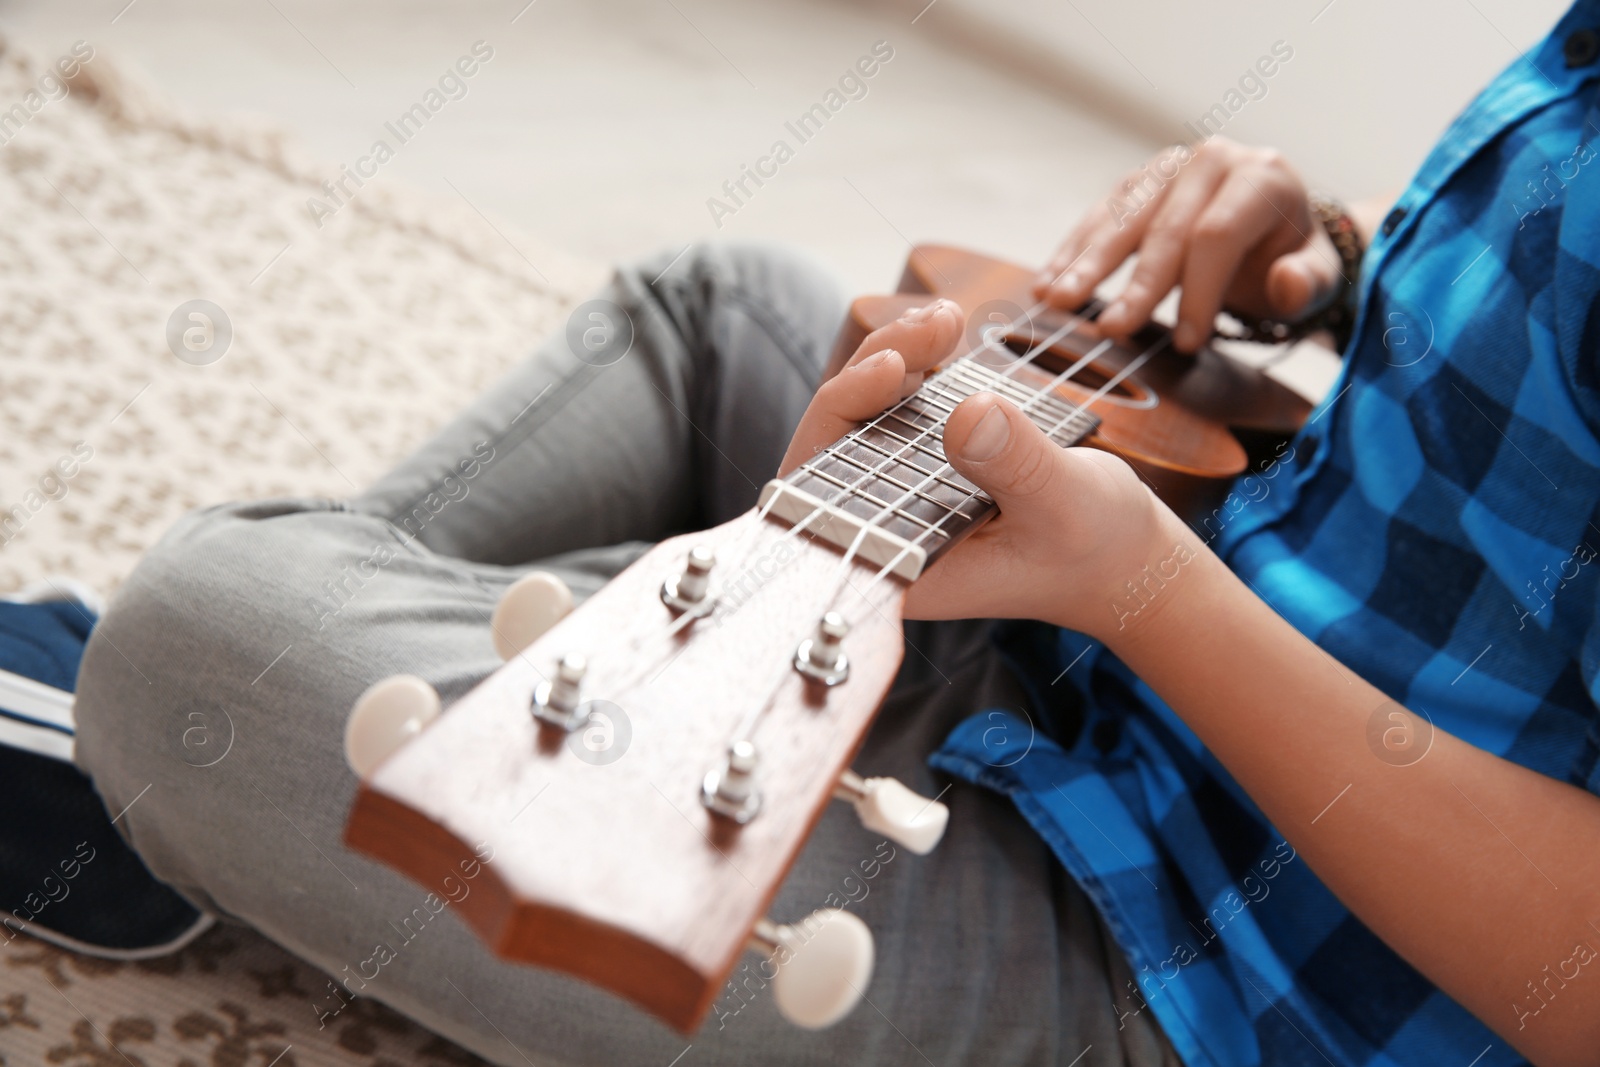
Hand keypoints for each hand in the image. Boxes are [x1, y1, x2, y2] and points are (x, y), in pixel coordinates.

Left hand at [781, 299, 1178, 639]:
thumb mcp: (1066, 502)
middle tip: (931, 328)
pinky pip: (896, 410)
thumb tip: (966, 413)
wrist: (1122, 551)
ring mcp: (903, 497)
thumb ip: (1016, 464)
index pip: (826, 494)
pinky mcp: (925, 466)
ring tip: (944, 320)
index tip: (893, 371)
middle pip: (835, 444)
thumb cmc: (1097, 547)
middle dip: (873, 372)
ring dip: (894, 358)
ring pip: (863, 418)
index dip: (838, 423)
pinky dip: (915, 365)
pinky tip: (942, 332)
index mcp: (902, 565)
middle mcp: (888, 531)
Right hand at [1033, 137, 1342, 352]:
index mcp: (1262, 178)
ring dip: (1086, 265)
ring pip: (1123, 219)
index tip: (1186, 344)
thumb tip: (1287, 283)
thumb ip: (1307, 284)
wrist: (1274, 229)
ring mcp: (1169, 169)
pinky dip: (1072, 252)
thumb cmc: (1290, 259)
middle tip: (1109, 331)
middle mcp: (1212, 161)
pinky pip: (1100, 217)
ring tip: (1055, 301)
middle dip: (1136, 286)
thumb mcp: (1317, 278)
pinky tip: (1047, 282)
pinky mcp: (1138, 183)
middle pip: (1165, 229)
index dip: (1198, 292)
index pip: (1217, 236)